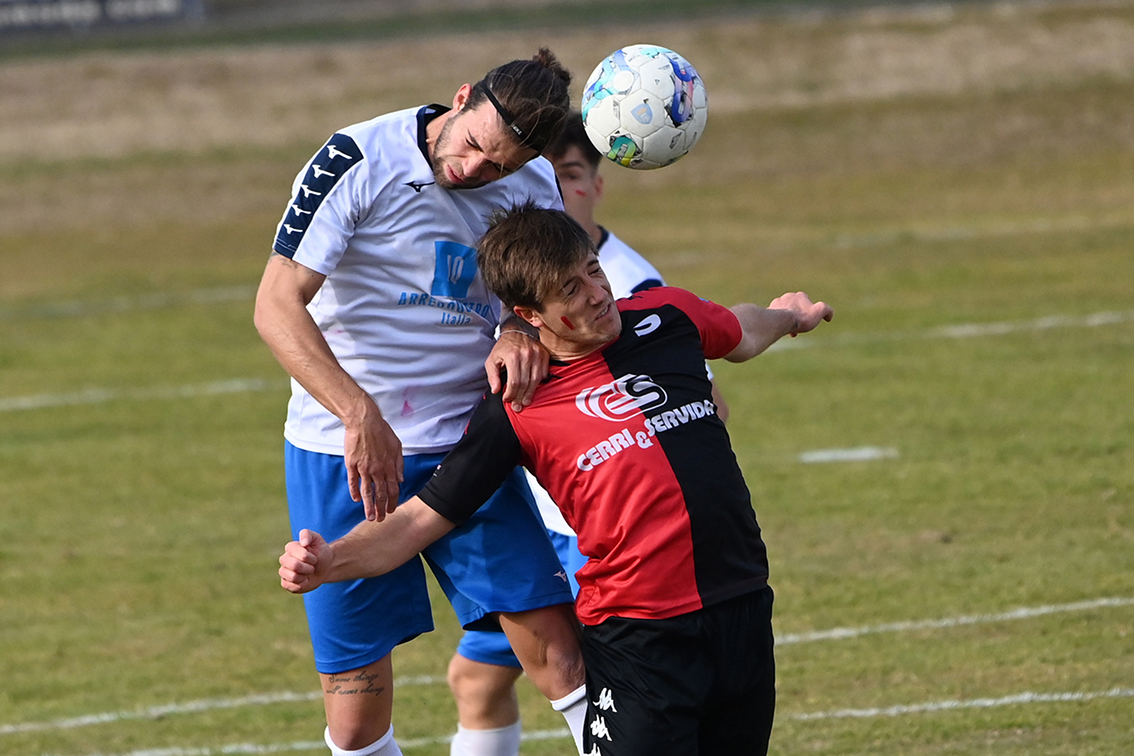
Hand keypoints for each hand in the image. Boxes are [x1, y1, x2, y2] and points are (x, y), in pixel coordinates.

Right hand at [279, 529, 331, 592]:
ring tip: (307, 573)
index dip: (311, 558)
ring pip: (292, 577)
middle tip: (312, 566)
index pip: (301, 555)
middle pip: (294, 565)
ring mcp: (284, 571)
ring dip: (305, 576)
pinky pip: (290, 586)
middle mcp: (284, 559)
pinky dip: (301, 585)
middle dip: (308, 567)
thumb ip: (308, 534)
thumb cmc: (320, 551)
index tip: (314, 557)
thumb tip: (303, 542)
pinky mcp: (286, 583)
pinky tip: (303, 580)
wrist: (325, 566)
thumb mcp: (317, 539)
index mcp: (290, 548)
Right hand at [344, 403, 403, 521]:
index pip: (393, 489)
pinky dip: (354, 491)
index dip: (392, 501)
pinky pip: (353, 481)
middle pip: (380, 494)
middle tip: (380, 520)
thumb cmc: (381, 431)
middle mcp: (377, 469)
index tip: (391, 510)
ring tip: (369, 517)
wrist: (364, 421)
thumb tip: (400, 480)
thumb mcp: (397, 446)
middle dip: (381, 508)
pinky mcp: (352, 464)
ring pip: (367, 491)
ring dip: (368, 506)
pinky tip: (355, 499)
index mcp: (389, 466)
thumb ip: (399, 464)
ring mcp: (364, 468)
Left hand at [485, 330, 549, 411]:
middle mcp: (526, 355)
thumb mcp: (492, 359)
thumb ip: (492, 376)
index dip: (510, 394)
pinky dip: (538, 383)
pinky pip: (543, 374)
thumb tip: (496, 390)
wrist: (517, 330)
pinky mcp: (544, 355)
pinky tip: (532, 387)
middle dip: (520, 397)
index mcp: (513, 356)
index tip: (507, 399)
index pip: (514, 382)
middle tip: (517, 406)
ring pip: (536, 380)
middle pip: (525, 383)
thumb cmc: (503, 347)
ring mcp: (537, 354)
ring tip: (525, 401)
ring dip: (530, 394)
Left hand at [769, 292, 832, 335]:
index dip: (809, 312)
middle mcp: (788, 296)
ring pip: (784, 312)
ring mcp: (777, 303)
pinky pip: (774, 316)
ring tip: (789, 330)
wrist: (781, 321)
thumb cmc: (800, 318)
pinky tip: (779, 329)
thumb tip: (829, 315)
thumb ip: (827, 310)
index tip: (808, 322)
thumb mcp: (819, 313)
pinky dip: (778, 322)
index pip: (806, 301)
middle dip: (797, 317)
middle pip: (794, 307)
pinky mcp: (768, 310)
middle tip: (798, 328)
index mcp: (800, 296)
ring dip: (787, 320)